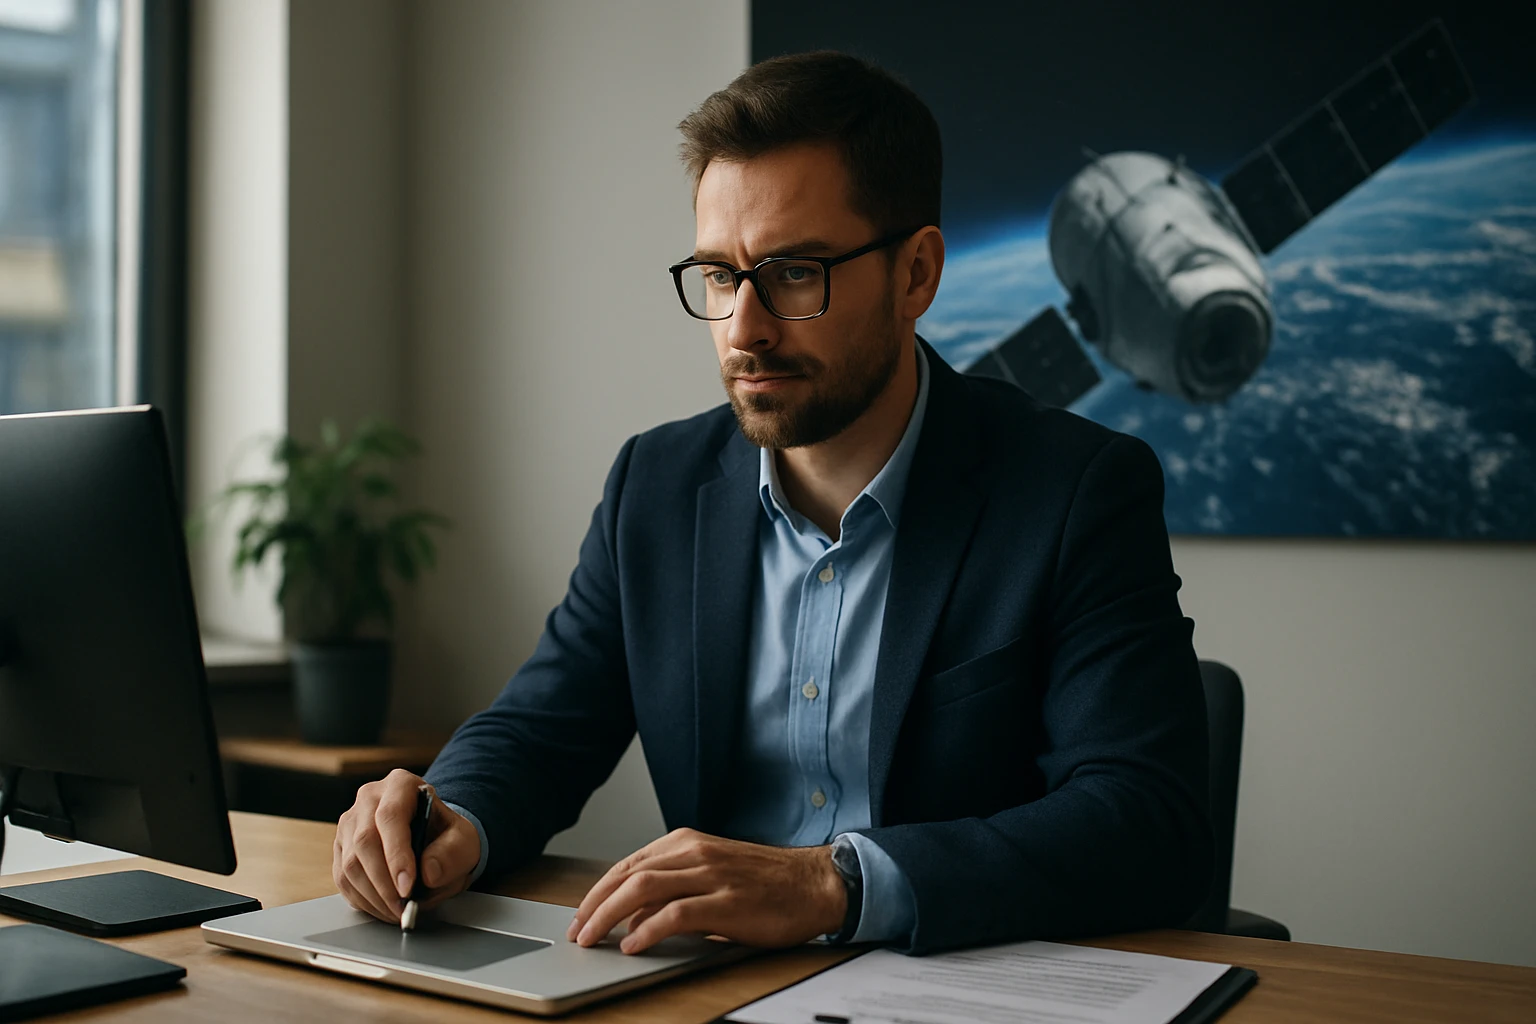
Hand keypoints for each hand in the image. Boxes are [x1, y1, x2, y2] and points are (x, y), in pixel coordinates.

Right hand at [332, 768, 480, 923]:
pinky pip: (342, 878)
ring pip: (350, 863)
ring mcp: (350, 823)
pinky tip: (382, 907)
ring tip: (396, 911)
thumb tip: (428, 873)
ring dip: (373, 896)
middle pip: (365, 841)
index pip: (391, 816)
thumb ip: (452, 853)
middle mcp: (369, 799)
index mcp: (400, 784)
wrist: (433, 839)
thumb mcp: (463, 839)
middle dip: (384, 882)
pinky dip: (362, 899)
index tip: (407, 886)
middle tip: (402, 907)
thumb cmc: (446, 835)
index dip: (397, 854)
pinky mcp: (341, 847)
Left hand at [565, 828, 845, 953]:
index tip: (580, 915)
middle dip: (594, 906)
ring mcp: (711, 876)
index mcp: (688, 843)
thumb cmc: (766, 882)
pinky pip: (676, 914)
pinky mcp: (727, 903)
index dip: (598, 892)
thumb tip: (632, 917)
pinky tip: (634, 945)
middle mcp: (695, 853)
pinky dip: (648, 929)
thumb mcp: (713, 873)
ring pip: (643, 889)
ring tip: (593, 939)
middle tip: (577, 932)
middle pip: (628, 875)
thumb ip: (674, 888)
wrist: (815, 884)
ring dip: (610, 916)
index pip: (628, 865)